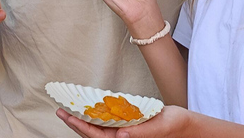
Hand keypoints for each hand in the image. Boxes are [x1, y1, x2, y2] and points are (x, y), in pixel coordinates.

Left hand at [56, 106, 191, 137]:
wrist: (184, 125)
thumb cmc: (173, 126)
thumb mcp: (158, 127)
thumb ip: (140, 133)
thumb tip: (120, 136)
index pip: (98, 136)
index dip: (81, 127)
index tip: (68, 117)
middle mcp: (122, 137)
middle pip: (93, 133)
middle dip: (75, 123)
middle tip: (59, 110)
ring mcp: (124, 132)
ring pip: (98, 128)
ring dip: (82, 119)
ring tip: (68, 108)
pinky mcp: (127, 124)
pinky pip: (107, 122)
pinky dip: (95, 115)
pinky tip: (88, 108)